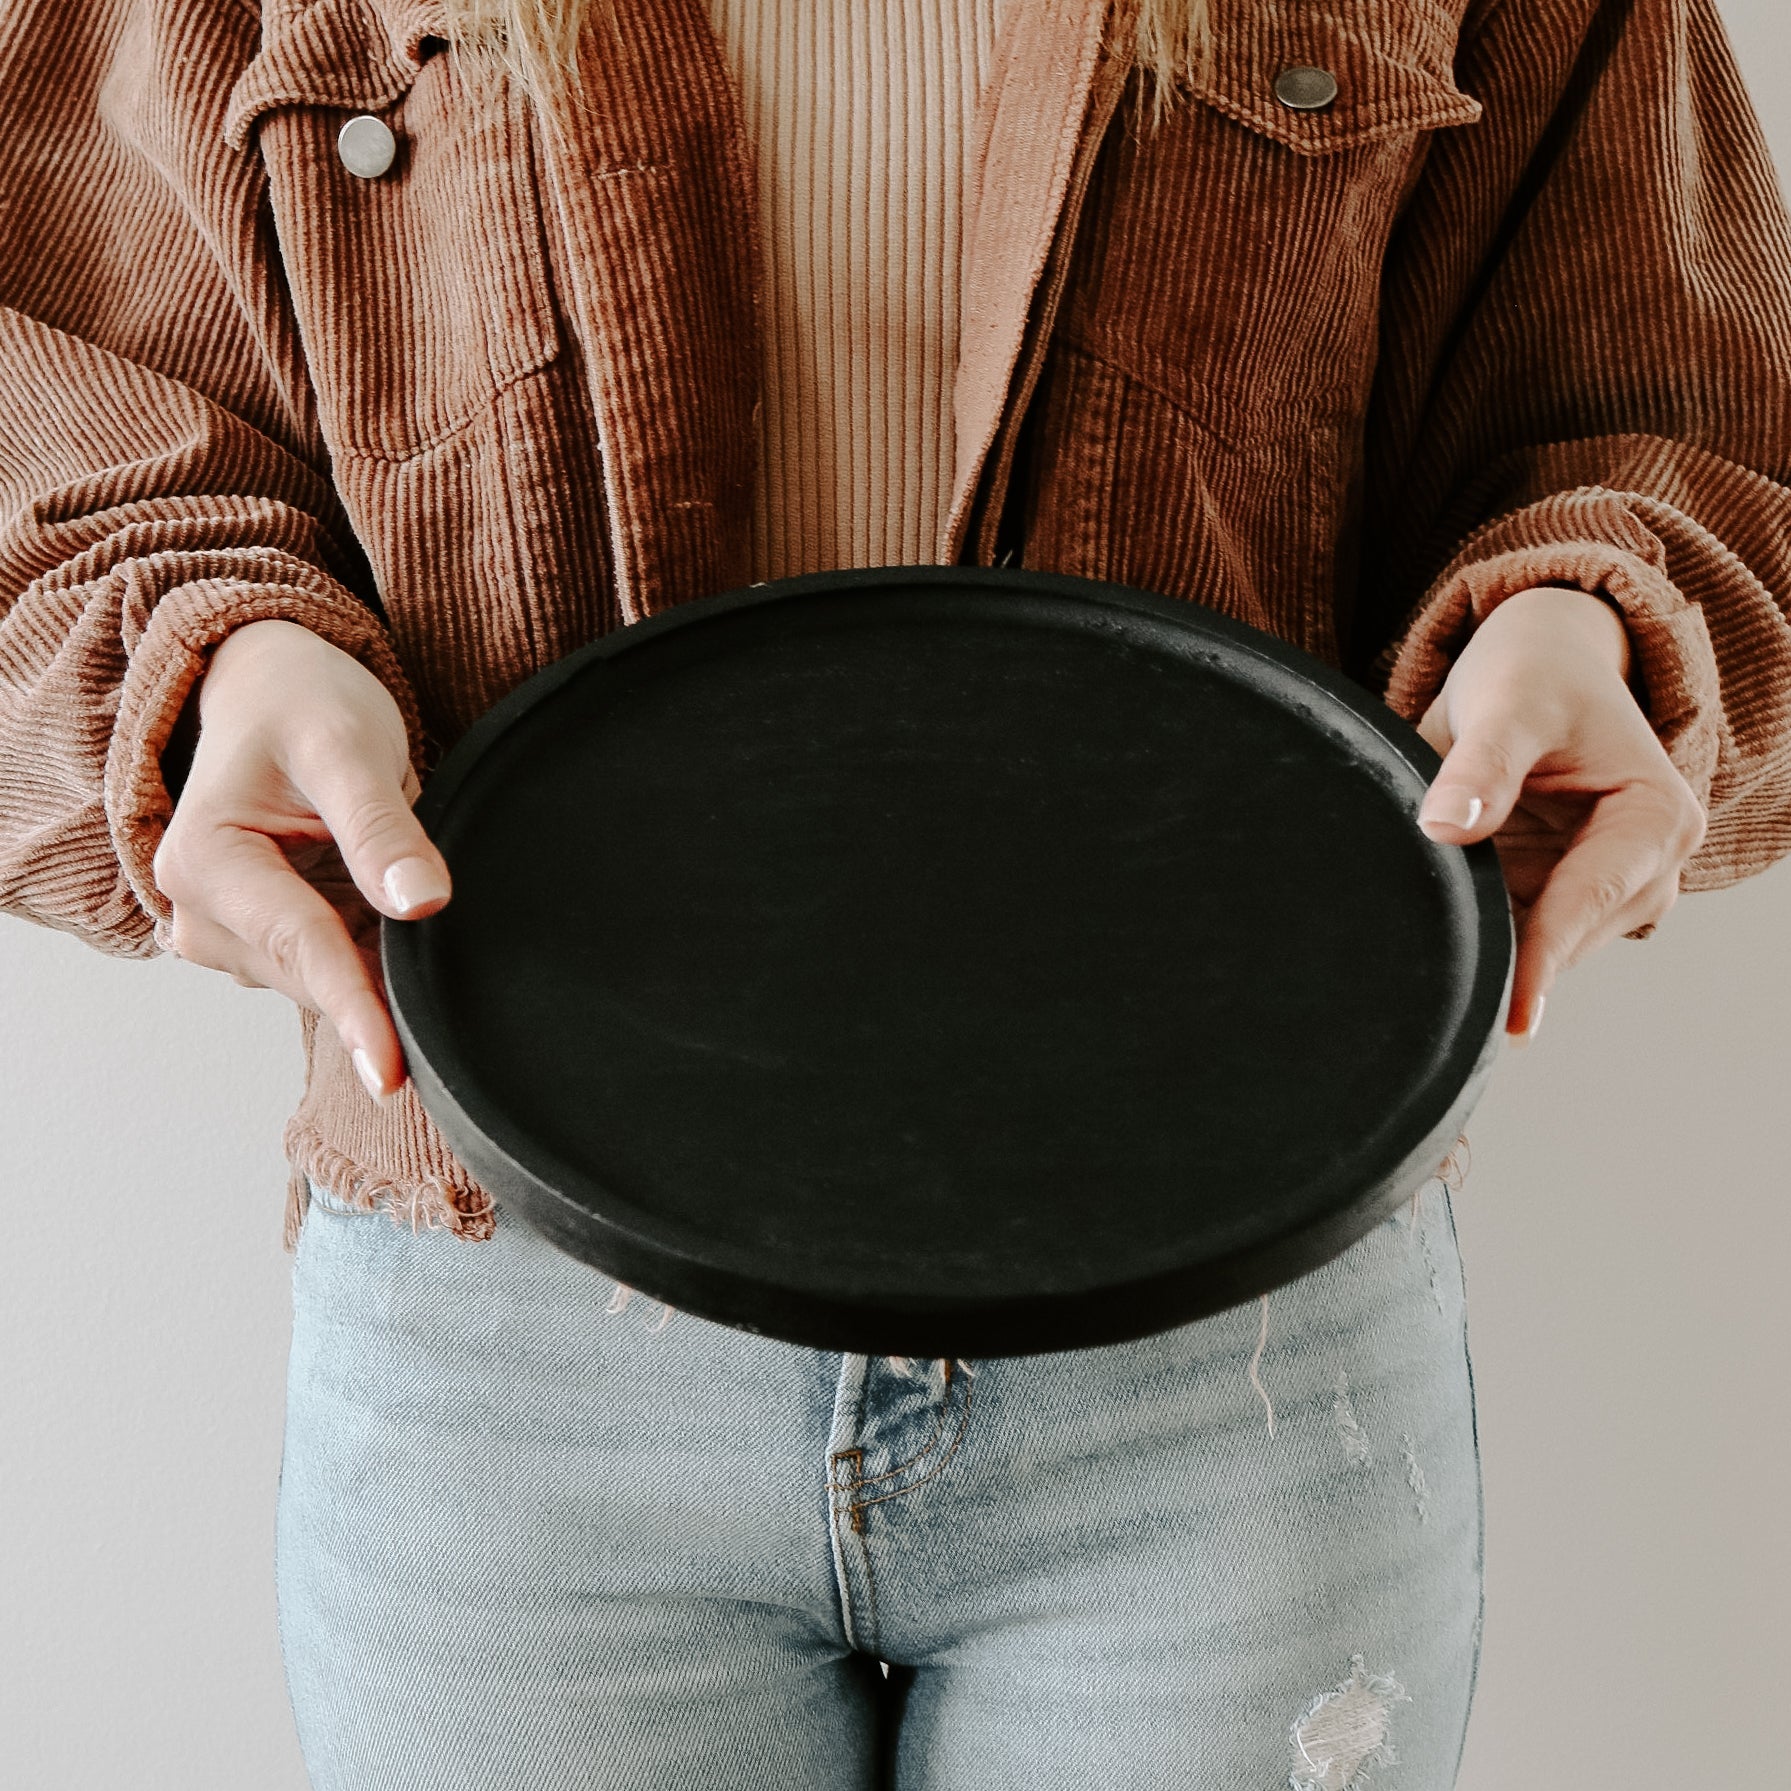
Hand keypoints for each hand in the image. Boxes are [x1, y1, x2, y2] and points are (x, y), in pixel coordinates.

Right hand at [151, 619, 451, 1101]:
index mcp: (205, 861)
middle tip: (463, 966)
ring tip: (424, 918)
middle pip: (316, 974)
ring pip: (329, 980)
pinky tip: (406, 932)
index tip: (391, 1072)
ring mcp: (234, 932)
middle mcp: (204, 911)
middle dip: (385, 985)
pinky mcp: (270, 938)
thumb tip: (422, 901)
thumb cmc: (302, 705)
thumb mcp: (346, 745)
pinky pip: (337, 967)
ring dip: (383, 966)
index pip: (300, 948)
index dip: (355, 1012)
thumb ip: (382, 826)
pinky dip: (377, 958)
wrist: (275, 691)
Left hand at [1412, 586, 1706, 1041]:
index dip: (1544, 959)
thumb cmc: (1535, 676)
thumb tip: (1446, 828)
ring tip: (1428, 971)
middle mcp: (1646, 865)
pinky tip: (1436, 945)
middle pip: (1570, 936)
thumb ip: (1481, 764)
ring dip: (1491, 950)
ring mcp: (1605, 887)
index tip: (1512, 1017)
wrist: (1539, 664)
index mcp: (1656, 819)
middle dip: (1508, 962)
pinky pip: (1520, 931)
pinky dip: (1481, 935)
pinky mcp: (1559, 893)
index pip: (1590, 901)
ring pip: (1543, 945)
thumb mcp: (1509, 705)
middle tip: (1435, 996)